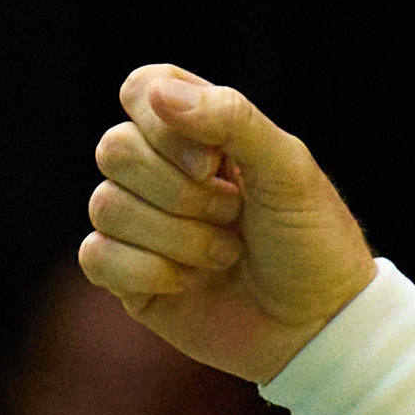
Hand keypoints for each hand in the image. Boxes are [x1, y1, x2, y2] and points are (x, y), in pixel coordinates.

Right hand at [79, 66, 377, 385]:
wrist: (318, 326)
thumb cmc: (311, 239)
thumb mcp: (289, 168)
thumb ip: (232, 118)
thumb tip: (157, 93)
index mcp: (198, 132)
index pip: (143, 89)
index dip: (164, 123)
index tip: (214, 161)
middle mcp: (160, 172)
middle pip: (114, 148)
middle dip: (177, 191)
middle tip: (232, 214)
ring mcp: (140, 225)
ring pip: (105, 205)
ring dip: (176, 236)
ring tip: (225, 253)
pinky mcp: (127, 277)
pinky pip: (96, 256)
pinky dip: (147, 270)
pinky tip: (189, 282)